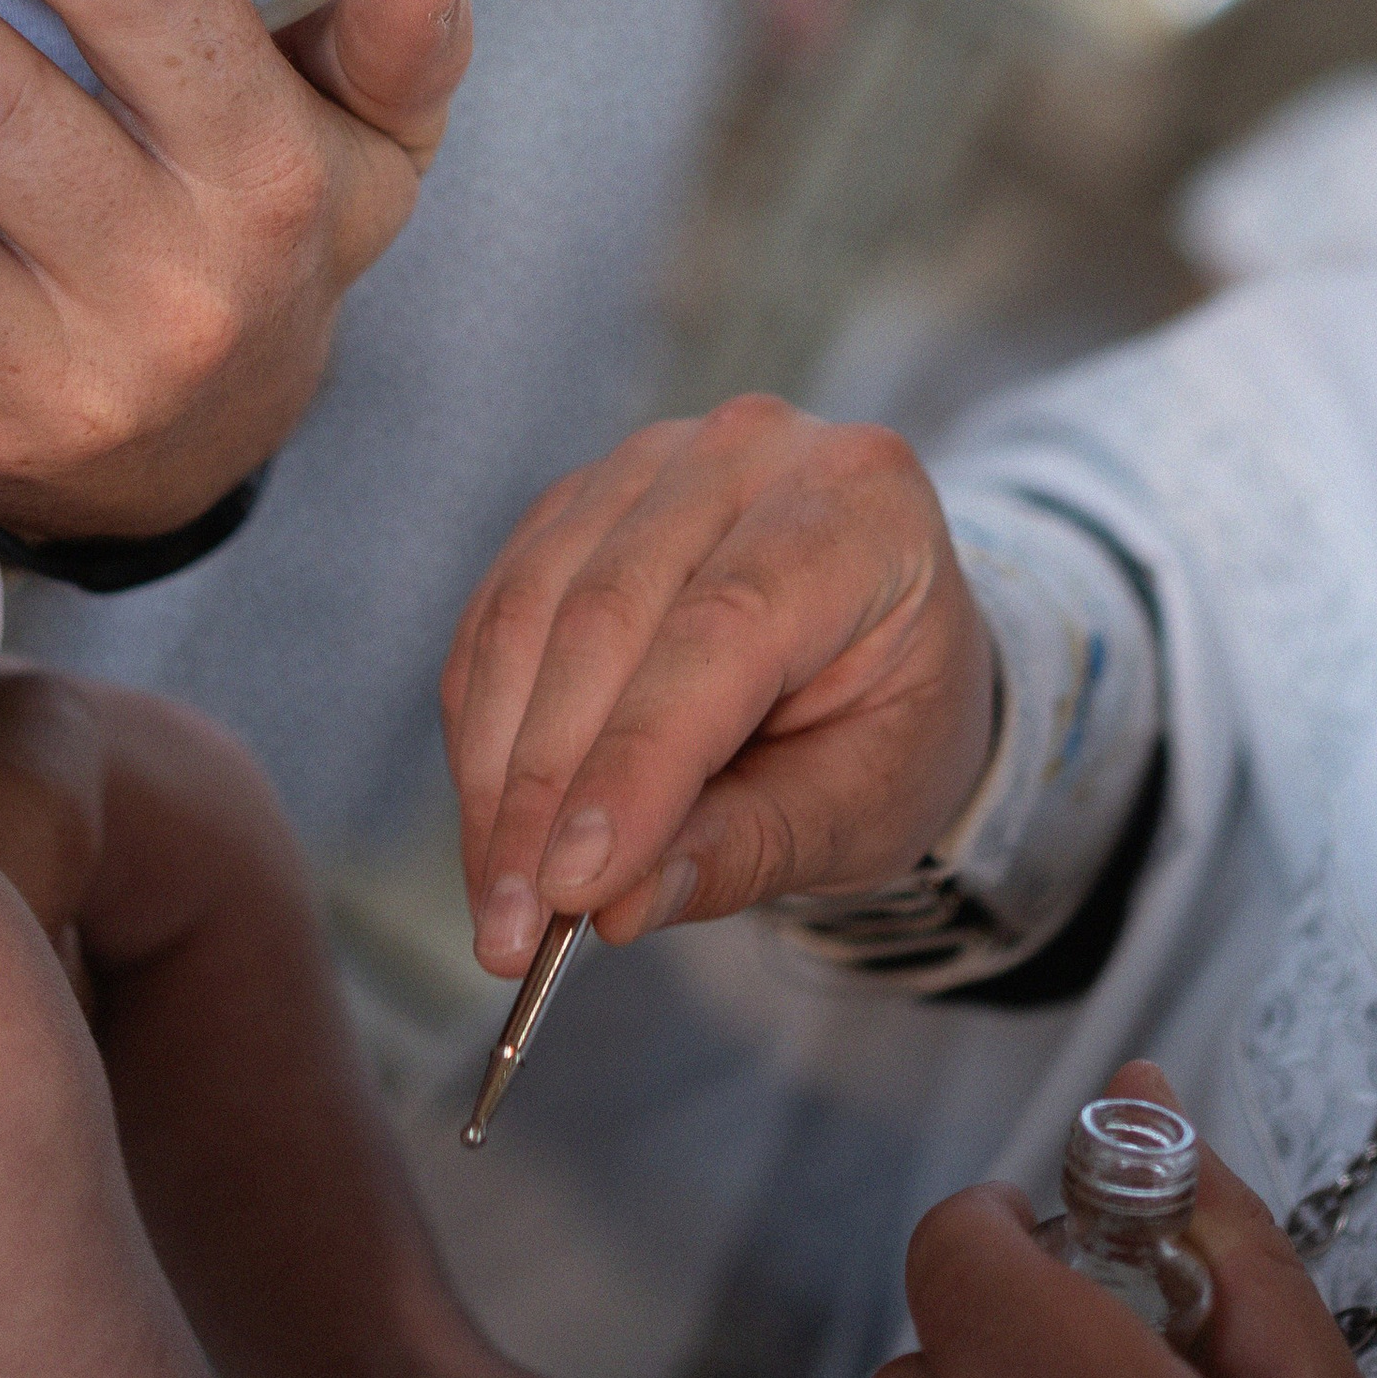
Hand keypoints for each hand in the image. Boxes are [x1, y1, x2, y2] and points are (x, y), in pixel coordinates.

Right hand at [442, 395, 994, 976]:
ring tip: (495, 899)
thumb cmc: (893, 717)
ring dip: (496, 771)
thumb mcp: (867, 803)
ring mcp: (654, 460)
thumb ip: (752, 846)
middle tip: (513, 928)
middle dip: (547, 787)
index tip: (571, 885)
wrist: (886, 637)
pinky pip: (499, 611)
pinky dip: (483, 728)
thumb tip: (617, 904)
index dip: (637, 758)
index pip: (726, 626)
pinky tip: (491, 824)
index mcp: (863, 503)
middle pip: (608, 614)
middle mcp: (752, 449)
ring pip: (531, 611)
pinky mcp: (581, 498)